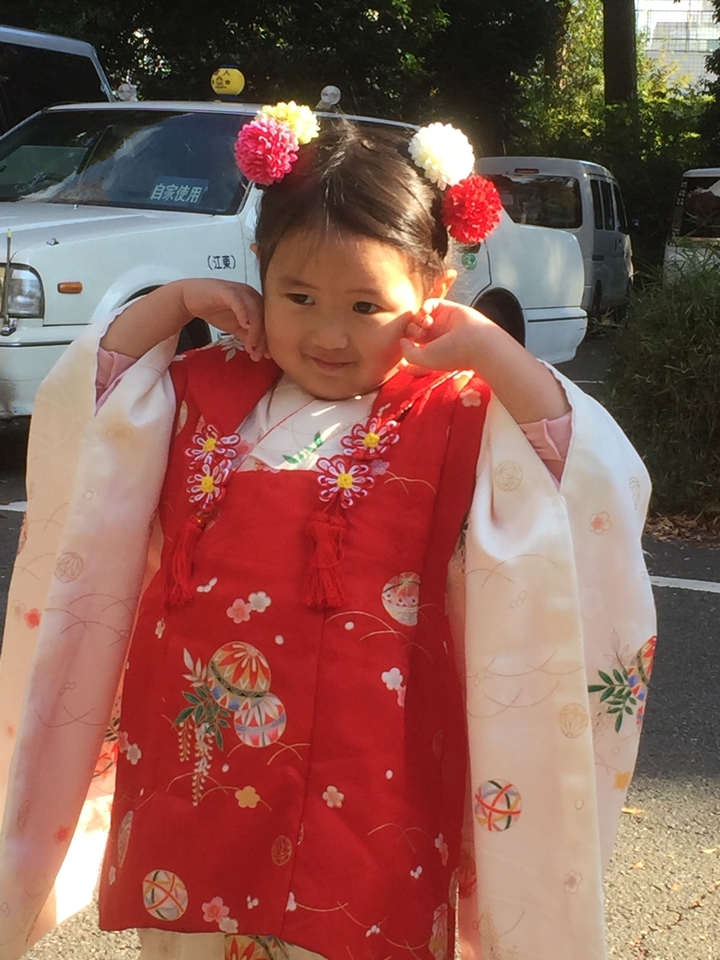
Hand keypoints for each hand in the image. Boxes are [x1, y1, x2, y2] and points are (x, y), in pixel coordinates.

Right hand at [177, 279, 266, 360]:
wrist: (190, 297)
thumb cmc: (215, 309)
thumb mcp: (235, 327)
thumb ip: (248, 337)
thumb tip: (262, 352)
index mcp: (256, 302)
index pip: (268, 322)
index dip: (268, 340)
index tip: (267, 356)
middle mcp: (251, 295)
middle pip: (264, 318)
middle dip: (262, 339)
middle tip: (258, 355)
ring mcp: (239, 291)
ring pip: (254, 311)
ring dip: (254, 331)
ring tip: (250, 347)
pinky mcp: (226, 290)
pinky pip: (238, 301)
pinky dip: (243, 313)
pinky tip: (245, 326)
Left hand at [401, 298, 570, 422]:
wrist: (478, 342)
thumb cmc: (453, 354)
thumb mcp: (423, 359)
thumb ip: (407, 352)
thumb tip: (402, 341)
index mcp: (431, 351)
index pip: (412, 345)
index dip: (405, 344)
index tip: (407, 344)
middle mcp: (436, 337)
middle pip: (413, 329)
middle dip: (411, 330)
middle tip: (418, 333)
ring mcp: (442, 323)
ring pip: (420, 316)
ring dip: (418, 318)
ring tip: (426, 324)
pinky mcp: (448, 309)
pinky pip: (430, 303)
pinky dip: (425, 306)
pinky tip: (426, 312)